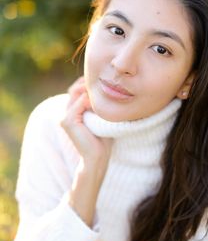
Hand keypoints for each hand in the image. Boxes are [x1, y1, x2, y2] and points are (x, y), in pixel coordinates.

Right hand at [60, 77, 112, 225]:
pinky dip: (90, 100)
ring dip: (90, 90)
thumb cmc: (102, 140)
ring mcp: (64, 116)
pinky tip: (101, 104)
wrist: (97, 158)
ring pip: (76, 92)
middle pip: (75, 88)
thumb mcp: (102, 118)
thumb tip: (110, 89)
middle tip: (106, 82)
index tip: (105, 82)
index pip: (77, 89)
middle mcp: (66, 112)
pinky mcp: (67, 121)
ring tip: (105, 92)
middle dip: (89, 83)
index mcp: (73, 111)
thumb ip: (100, 105)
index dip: (89, 83)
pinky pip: (79, 103)